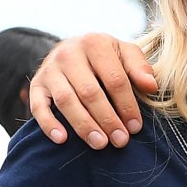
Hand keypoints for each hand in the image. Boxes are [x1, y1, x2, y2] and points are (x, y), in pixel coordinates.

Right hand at [28, 33, 156, 149]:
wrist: (71, 49)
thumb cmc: (105, 56)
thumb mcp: (125, 53)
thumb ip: (139, 67)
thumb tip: (151, 86)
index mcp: (95, 43)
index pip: (114, 79)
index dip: (127, 105)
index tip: (135, 127)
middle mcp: (69, 54)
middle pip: (90, 92)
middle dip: (107, 119)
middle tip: (120, 140)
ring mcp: (49, 69)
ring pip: (66, 101)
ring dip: (83, 125)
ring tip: (100, 144)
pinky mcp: (36, 84)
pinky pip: (38, 107)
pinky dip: (48, 124)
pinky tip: (62, 140)